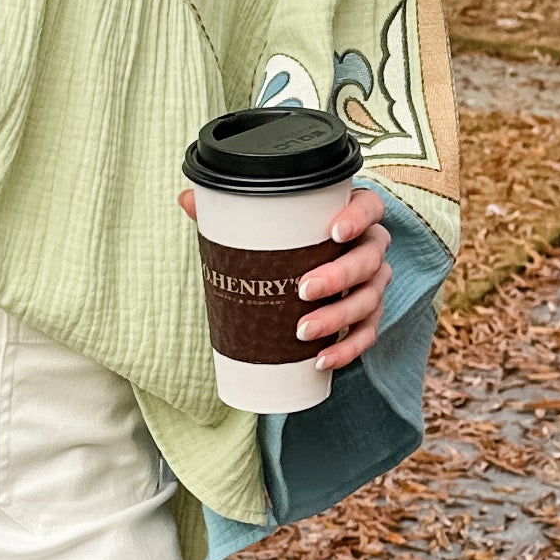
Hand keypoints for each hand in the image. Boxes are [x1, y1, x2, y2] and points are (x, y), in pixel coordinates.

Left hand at [177, 182, 390, 375]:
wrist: (314, 267)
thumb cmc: (294, 238)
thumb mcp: (271, 222)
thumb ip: (234, 209)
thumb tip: (186, 199)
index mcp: (354, 215)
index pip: (370, 208)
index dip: (358, 219)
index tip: (334, 232)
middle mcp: (371, 247)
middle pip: (368, 259)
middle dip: (338, 276)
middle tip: (303, 290)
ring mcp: (373, 283)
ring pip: (368, 300)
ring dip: (338, 318)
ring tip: (303, 332)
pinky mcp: (369, 315)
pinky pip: (367, 334)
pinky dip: (348, 349)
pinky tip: (322, 360)